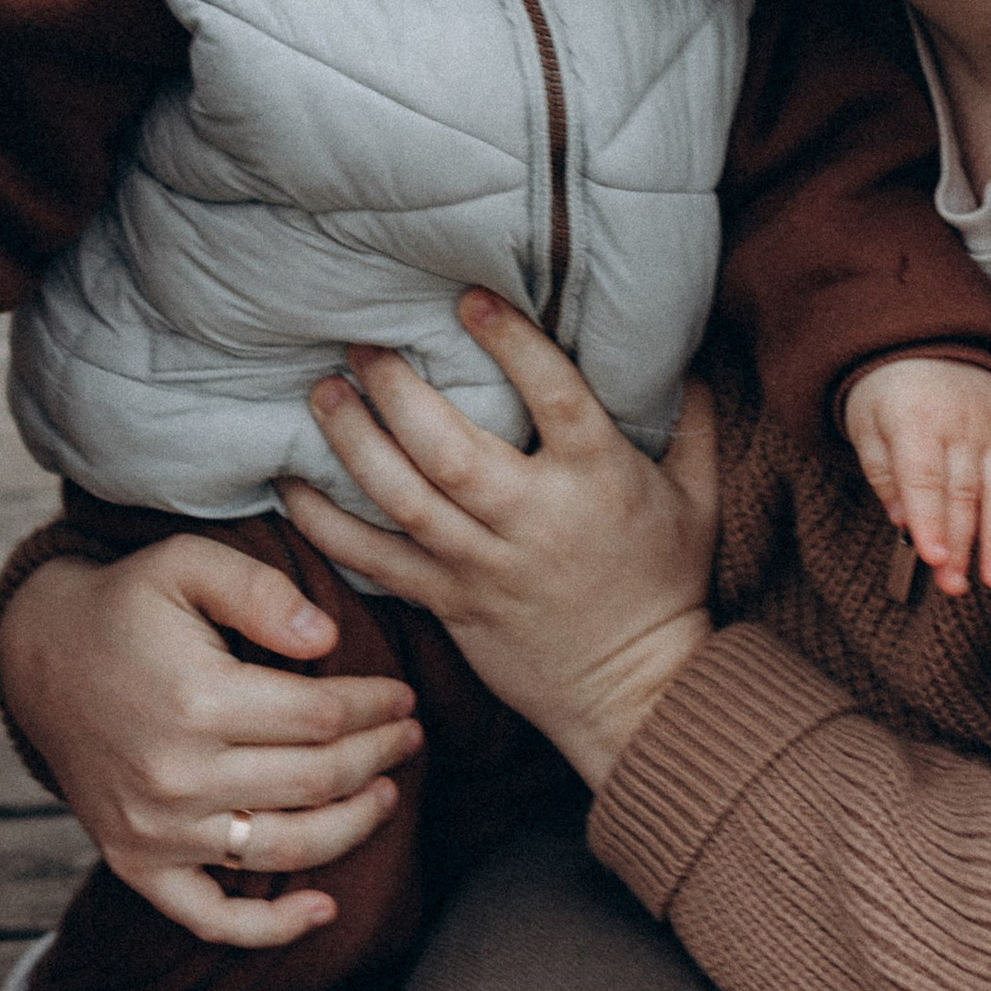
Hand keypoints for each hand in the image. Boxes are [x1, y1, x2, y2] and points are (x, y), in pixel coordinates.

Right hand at [0, 541, 420, 948]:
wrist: (40, 660)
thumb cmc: (126, 607)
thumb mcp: (186, 562)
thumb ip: (261, 590)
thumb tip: (329, 638)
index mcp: (196, 700)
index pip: (321, 716)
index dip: (375, 707)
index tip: (402, 697)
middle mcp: (176, 775)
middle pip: (316, 781)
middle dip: (377, 757)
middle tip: (409, 738)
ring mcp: (155, 829)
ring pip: (286, 848)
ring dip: (354, 826)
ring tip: (385, 794)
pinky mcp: (136, 864)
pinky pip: (212, 917)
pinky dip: (271, 927)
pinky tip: (323, 908)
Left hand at [277, 292, 716, 790]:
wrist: (638, 692)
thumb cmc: (667, 585)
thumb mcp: (699, 499)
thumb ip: (691, 422)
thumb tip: (684, 349)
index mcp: (599, 480)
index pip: (554, 397)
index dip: (512, 344)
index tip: (468, 298)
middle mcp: (534, 520)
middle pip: (451, 451)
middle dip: (398, 393)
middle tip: (362, 346)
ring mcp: (485, 566)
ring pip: (404, 501)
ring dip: (354, 444)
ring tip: (321, 393)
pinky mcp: (450, 603)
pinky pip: (376, 563)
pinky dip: (327, 527)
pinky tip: (290, 486)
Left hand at [843, 354, 990, 596]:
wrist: (930, 343)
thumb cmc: (889, 394)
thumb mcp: (867, 425)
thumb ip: (883, 473)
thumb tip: (902, 522)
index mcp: (916, 421)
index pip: (925, 478)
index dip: (931, 520)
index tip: (934, 559)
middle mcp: (961, 425)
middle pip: (964, 492)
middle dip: (963, 543)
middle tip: (957, 586)